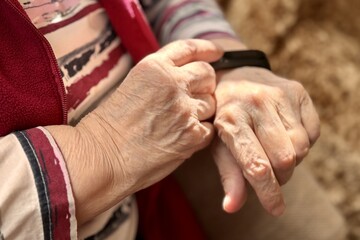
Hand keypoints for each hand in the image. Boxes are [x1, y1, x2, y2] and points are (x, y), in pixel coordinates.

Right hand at [47, 39, 222, 222]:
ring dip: (201, 110)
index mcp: (154, 67)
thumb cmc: (111, 126)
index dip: (207, 49)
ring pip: (211, 102)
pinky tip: (183, 138)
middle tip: (195, 95)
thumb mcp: (132, 85)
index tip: (217, 53)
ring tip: (179, 123)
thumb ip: (160, 77)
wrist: (103, 157)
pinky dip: (201, 133)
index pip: (189, 49)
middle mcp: (173, 83)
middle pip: (207, 74)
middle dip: (205, 83)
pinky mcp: (193, 135)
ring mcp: (185, 109)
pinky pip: (210, 128)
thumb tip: (186, 78)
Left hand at [212, 66, 319, 215]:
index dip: (268, 192)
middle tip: (271, 175)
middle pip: (284, 158)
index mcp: (231, 119)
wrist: (235, 78)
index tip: (276, 209)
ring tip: (275, 153)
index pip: (256, 164)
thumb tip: (231, 207)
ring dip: (291, 160)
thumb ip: (229, 175)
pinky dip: (302, 144)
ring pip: (300, 147)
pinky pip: (313, 132)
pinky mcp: (297, 90)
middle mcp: (256, 103)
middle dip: (281, 177)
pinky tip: (285, 136)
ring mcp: (279, 94)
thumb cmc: (223, 117)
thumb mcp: (218, 144)